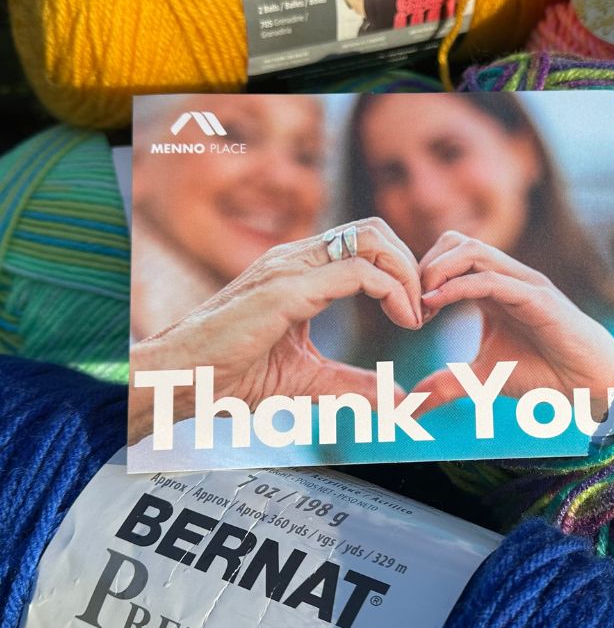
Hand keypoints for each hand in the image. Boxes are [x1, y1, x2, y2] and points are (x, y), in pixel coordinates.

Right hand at [128, 218, 419, 444]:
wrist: (179, 381)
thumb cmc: (227, 375)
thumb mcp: (306, 378)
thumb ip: (350, 384)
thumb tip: (395, 398)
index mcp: (298, 271)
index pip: (364, 243)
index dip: (400, 270)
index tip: (414, 313)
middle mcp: (295, 259)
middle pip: (374, 229)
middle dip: (410, 264)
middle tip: (421, 310)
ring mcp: (289, 268)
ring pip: (371, 239)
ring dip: (406, 273)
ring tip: (415, 315)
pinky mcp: (286, 289)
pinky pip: (357, 272)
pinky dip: (392, 291)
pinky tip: (402, 321)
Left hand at [413, 231, 613, 412]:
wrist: (585, 382)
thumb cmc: (541, 372)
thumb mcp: (481, 378)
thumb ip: (446, 384)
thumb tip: (412, 405)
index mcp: (491, 287)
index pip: (447, 255)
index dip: (420, 276)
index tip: (407, 312)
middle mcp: (506, 276)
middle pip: (455, 240)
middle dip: (424, 265)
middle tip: (410, 303)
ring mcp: (521, 282)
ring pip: (472, 250)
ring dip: (437, 270)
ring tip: (421, 302)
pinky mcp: (536, 297)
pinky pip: (491, 279)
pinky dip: (458, 287)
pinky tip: (435, 304)